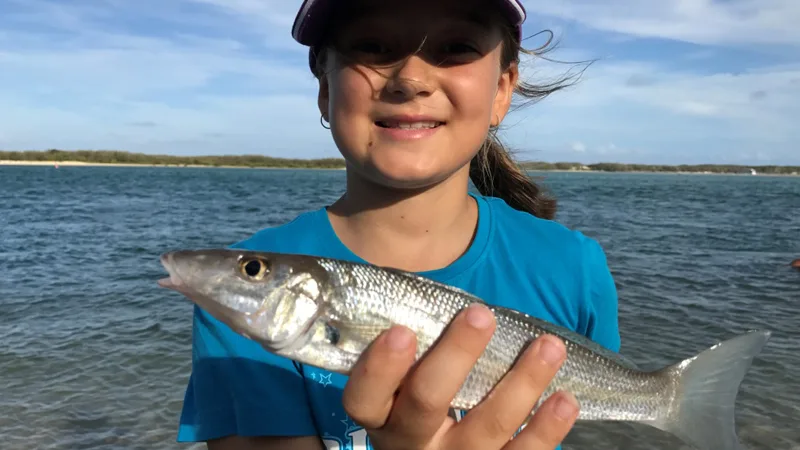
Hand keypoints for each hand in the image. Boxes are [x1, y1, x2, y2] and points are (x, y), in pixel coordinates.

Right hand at [341, 303, 577, 449]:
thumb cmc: (419, 398)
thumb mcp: (400, 383)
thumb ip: (406, 345)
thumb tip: (417, 288)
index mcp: (380, 415)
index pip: (364, 396)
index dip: (379, 367)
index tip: (401, 330)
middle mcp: (412, 443)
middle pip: (426, 402)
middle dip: (455, 356)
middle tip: (480, 315)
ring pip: (486, 426)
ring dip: (521, 383)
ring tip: (549, 346)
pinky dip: (546, 429)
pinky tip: (564, 399)